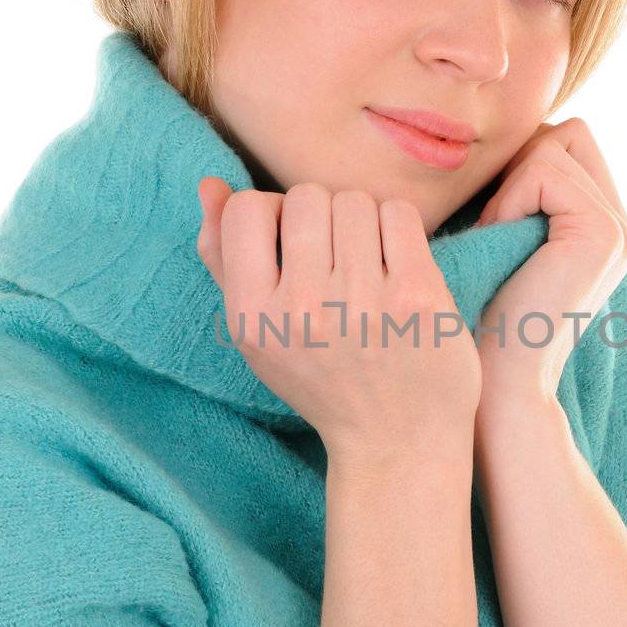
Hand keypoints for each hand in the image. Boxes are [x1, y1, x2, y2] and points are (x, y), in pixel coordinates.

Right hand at [196, 178, 481, 452]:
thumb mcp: (257, 333)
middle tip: (336, 261)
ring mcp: (363, 302)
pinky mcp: (416, 296)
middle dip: (323, 217)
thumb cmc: (323, 378)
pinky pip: (399, 214)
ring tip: (367, 267)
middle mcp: (303, 309)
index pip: (247, 208)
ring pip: (355, 201)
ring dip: (363, 222)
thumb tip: (210, 186)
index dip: (272, 214)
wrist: (397, 440)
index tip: (292, 246)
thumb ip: (225, 259)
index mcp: (253, 317)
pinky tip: (398, 267)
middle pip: (307, 197)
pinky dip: (398, 230)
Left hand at [471, 118, 626, 404]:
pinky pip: (543, 171)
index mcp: (604, 228)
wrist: (497, 379)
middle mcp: (622, 227)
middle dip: (519, 166)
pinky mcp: (602, 232)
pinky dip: (508, 202)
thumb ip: (519, 192)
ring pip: (554, 145)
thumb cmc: (480, 313)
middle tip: (494, 225)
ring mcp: (619, 230)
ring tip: (495, 241)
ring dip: (508, 188)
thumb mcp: (501, 241)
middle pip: (568, 133)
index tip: (494, 217)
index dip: (522, 163)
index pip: (569, 143)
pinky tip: (498, 244)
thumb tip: (499, 135)